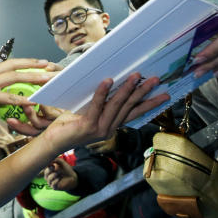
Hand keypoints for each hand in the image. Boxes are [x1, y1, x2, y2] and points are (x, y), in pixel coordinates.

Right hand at [0, 49, 56, 132]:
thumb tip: (6, 101)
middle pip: (12, 63)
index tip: (27, 58)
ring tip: (47, 79)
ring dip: (32, 77)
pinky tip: (33, 101)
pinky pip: (7, 97)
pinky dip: (22, 99)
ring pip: (13, 77)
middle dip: (31, 62)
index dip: (11, 55)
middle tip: (47, 63)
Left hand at [12, 74, 166, 150]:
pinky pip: (97, 106)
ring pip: (117, 106)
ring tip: (136, 76)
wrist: (53, 141)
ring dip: (127, 90)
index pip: (135, 113)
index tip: (164, 95)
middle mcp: (109, 129)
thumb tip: (111, 80)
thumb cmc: (69, 124)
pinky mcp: (87, 126)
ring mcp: (99, 129)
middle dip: (143, 93)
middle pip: (129, 108)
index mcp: (112, 126)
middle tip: (155, 80)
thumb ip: (101, 102)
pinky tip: (109, 80)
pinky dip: (103, 93)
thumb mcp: (89, 112)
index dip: (150, 104)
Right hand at [44, 158, 77, 190]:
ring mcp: (51, 182)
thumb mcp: (61, 162)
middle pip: (45, 173)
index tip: (51, 163)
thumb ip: (55, 159)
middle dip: (49, 170)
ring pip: (49, 179)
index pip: (44, 168)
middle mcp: (48, 176)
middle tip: (54, 167)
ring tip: (59, 172)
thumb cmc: (66, 169)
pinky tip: (59, 177)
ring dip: (53, 175)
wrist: (73, 177)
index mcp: (49, 170)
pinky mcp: (55, 187)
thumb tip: (49, 160)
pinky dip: (56, 180)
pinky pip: (52, 184)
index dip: (46, 165)